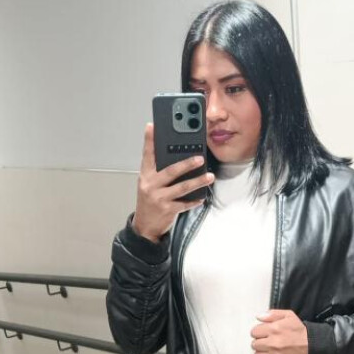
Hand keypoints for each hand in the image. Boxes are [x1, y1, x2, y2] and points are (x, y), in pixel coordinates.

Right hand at [132, 124, 213, 241]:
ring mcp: (159, 198)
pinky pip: (184, 203)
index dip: (149, 140)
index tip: (152, 126)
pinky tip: (202, 196)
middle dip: (187, 164)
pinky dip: (194, 200)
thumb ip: (158, 171)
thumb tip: (177, 157)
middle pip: (170, 171)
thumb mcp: (149, 184)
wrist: (144, 227)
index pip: (147, 155)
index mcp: (145, 175)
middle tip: (200, 158)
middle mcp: (150, 185)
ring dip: (198, 181)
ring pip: (182, 187)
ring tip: (210, 177)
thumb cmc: (149, 201)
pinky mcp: (167, 210)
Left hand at [250, 309, 308, 353]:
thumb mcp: (288, 316)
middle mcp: (272, 343)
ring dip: (262, 352)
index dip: (258, 332)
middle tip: (267, 341)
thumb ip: (272, 314)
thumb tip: (259, 317)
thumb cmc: (300, 331)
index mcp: (273, 329)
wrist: (312, 345)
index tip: (263, 333)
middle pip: (254, 344)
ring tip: (270, 349)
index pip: (254, 332)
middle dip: (259, 342)